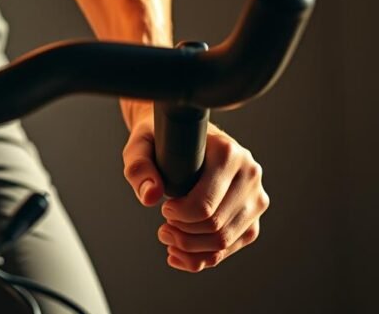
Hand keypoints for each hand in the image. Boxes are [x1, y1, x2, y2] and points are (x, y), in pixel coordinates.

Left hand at [121, 104, 269, 272]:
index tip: (164, 209)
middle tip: (163, 228)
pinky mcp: (252, 217)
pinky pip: (231, 248)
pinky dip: (203, 257)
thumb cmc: (161, 140)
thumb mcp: (140, 146)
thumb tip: (149, 198)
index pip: (205, 205)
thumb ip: (139, 168)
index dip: (178, 215)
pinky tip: (179, 253)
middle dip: (183, 234)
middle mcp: (249, 174)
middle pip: (216, 226)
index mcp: (227, 152)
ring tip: (168, 237)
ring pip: (225, 242)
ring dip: (191, 248)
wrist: (181, 137)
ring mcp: (255, 197)